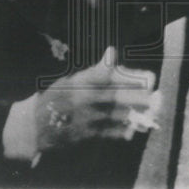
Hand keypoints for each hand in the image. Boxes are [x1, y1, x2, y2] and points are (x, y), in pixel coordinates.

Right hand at [34, 47, 159, 152]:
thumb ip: (93, 72)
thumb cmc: (54, 99)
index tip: (145, 75)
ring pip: (117, 115)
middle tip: (155, 94)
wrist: (33, 127)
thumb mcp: (69, 81)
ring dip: (136, 113)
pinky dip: (123, 130)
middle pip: (116, 96)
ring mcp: (86, 118)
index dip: (124, 73)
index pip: (104, 74)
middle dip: (138, 96)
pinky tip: (134, 128)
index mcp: (79, 82)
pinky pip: (110, 132)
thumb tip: (112, 54)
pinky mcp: (86, 134)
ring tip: (152, 110)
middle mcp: (83, 99)